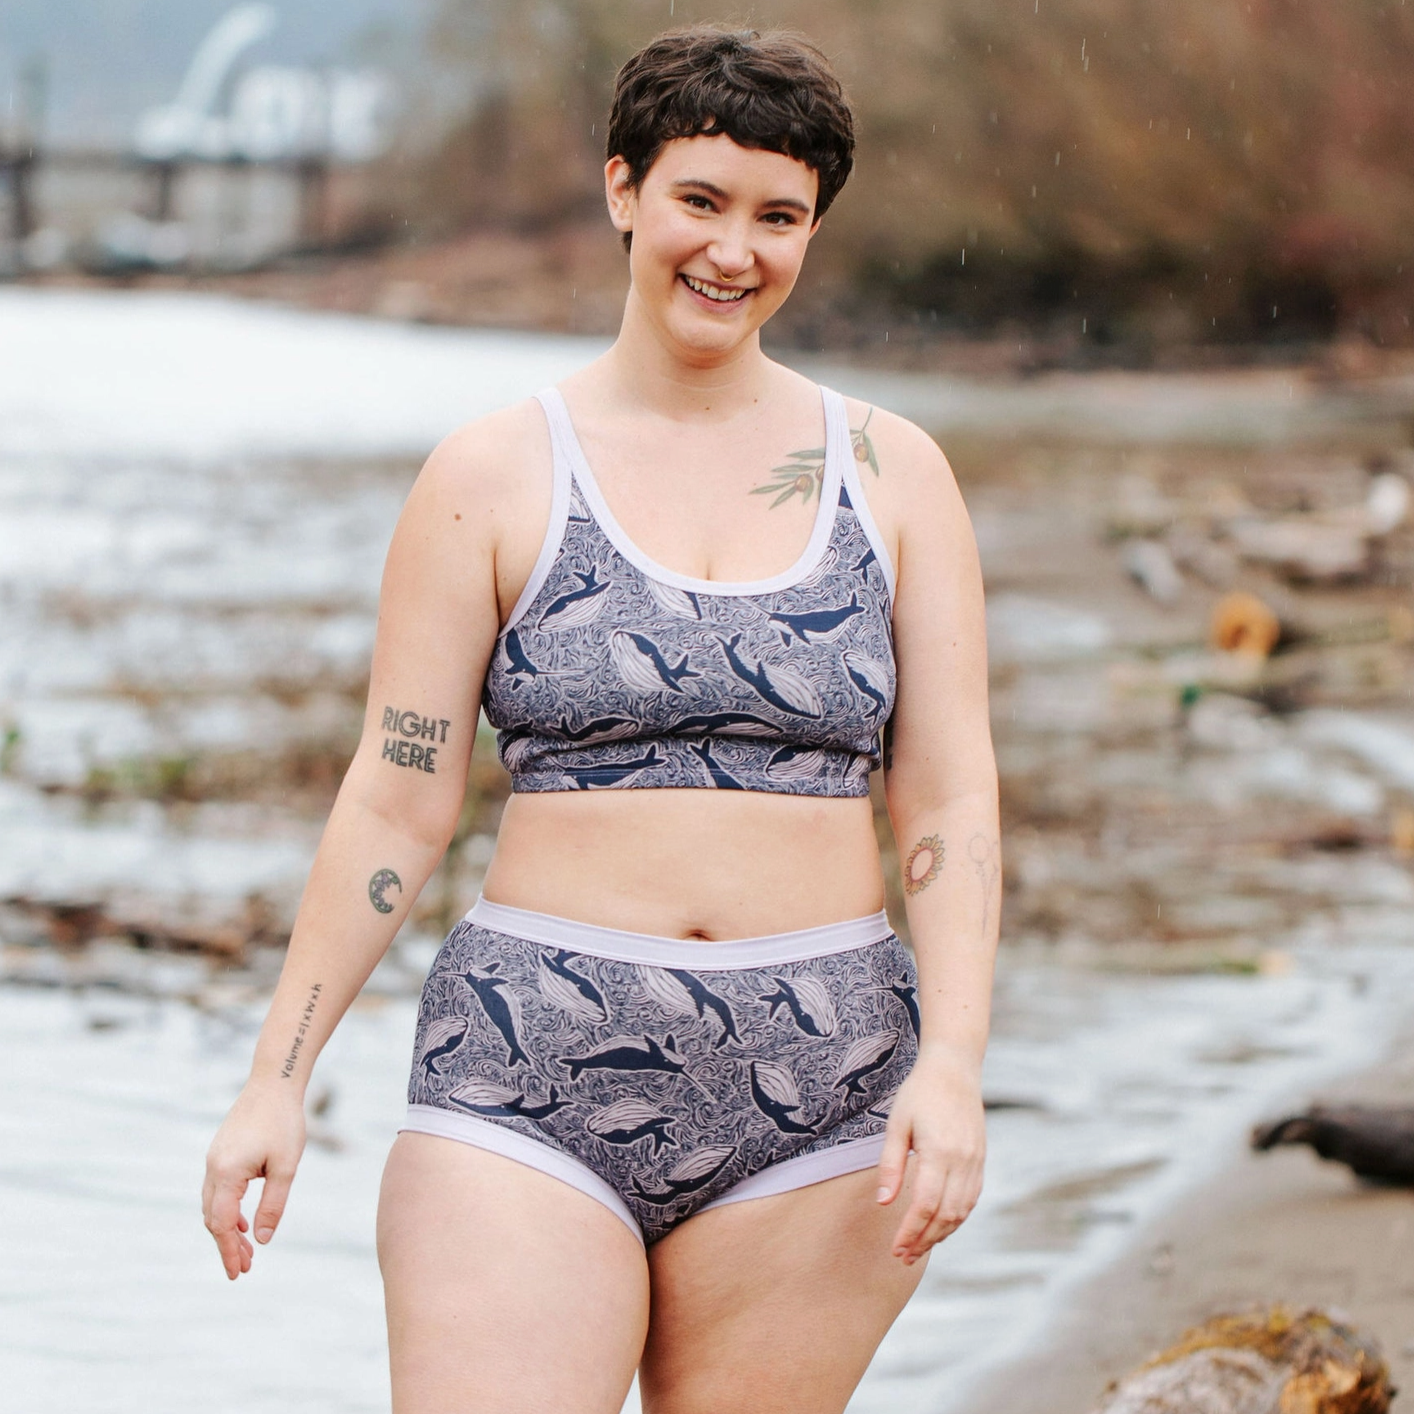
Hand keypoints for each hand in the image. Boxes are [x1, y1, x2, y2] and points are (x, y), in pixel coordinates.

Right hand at [202, 1083, 306, 1279]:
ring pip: (213, 1205)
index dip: (228, 1250)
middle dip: (227, 1245)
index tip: (238, 1273)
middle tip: (245, 1268)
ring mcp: (214, 1158)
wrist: (275, 1082)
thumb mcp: (286, 1167)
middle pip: (213, 1218)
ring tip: (247, 1249)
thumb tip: (261, 1240)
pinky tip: (243, 1220)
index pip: (221, 1223)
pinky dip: (228, 1209)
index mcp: (226, 1173)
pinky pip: (218, 1189)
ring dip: (227, 1228)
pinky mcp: (221, 1152)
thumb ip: (273, 1205)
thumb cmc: (284, 1122)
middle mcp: (213, 1167)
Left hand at [875, 1043, 985, 1264]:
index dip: (910, 1232)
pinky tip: (939, 1226)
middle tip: (902, 1257)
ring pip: (961, 1212)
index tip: (895, 1249)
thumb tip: (884, 1203)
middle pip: (945, 1215)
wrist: (955, 1070)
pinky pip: (970, 1199)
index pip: (925, 1205)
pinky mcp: (980, 1161)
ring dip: (940, 1234)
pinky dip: (955, 1219)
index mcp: (940, 1151)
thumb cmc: (919, 1094)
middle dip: (924, 1241)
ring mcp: (976, 1162)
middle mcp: (963, 1161)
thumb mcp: (897, 1124)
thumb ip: (892, 1165)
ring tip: (918, 1248)